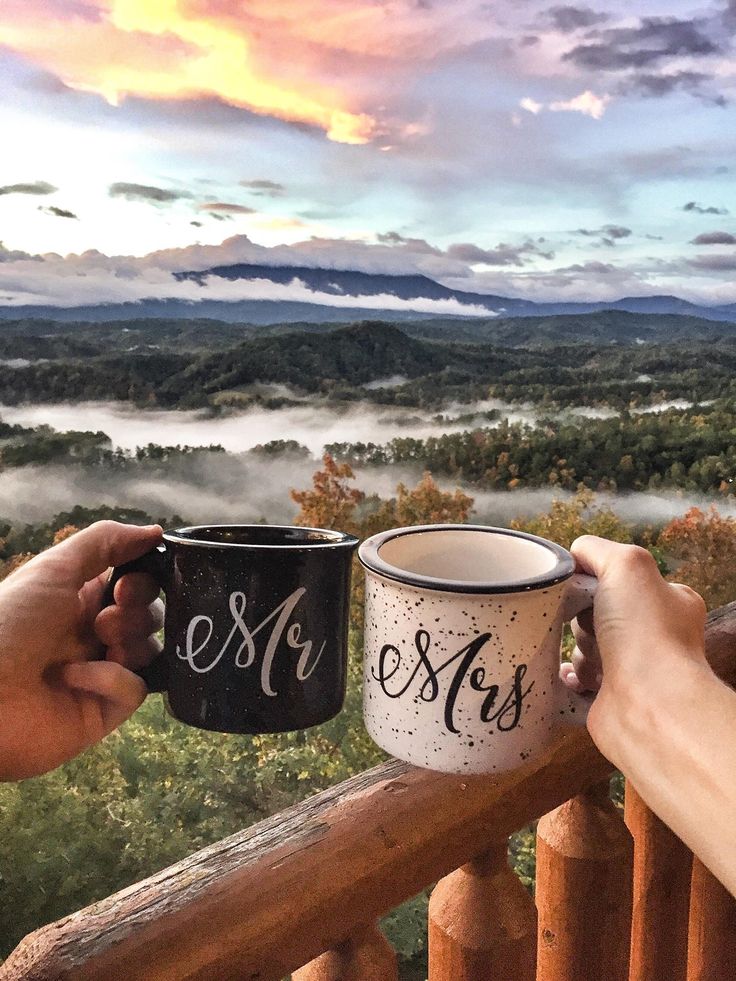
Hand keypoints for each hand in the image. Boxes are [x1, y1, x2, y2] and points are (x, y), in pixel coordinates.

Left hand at [0, 521, 162, 780]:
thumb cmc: (9, 623)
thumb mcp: (52, 570)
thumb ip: (105, 542)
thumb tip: (157, 530)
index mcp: (82, 599)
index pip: (137, 584)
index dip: (144, 581)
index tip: (127, 585)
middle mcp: (95, 634)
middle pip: (150, 615)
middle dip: (138, 611)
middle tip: (105, 620)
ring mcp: (102, 672)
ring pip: (150, 650)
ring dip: (131, 641)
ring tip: (101, 645)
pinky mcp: (105, 710)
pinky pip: (134, 689)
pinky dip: (113, 680)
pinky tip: (77, 679)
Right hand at [562, 535, 708, 765]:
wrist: (649, 705)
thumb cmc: (644, 631)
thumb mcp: (625, 564)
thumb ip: (596, 549)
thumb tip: (573, 557)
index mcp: (668, 600)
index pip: (618, 577)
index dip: (594, 580)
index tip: (582, 588)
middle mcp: (654, 633)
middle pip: (595, 610)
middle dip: (583, 618)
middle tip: (591, 627)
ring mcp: (634, 667)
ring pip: (583, 644)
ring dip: (579, 649)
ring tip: (594, 662)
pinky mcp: (611, 695)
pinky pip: (577, 677)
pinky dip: (571, 676)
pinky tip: (572, 678)